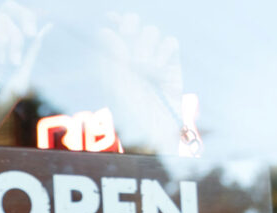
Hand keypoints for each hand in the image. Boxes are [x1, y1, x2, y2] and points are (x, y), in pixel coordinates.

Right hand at [0, 1, 50, 143]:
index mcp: (4, 49)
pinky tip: (2, 61)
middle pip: (8, 9)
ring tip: (11, 62)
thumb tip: (46, 28)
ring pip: (2, 18)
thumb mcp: (20, 78)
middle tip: (30, 34)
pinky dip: (2, 41)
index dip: (29, 19)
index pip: (17, 20)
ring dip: (13, 39)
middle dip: (25, 18)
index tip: (35, 35)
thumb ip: (30, 53)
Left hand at [98, 12, 183, 153]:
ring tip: (144, 68)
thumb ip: (112, 56)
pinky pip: (170, 42)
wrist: (154, 130)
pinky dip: (164, 52)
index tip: (113, 18)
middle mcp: (131, 56)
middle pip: (132, 23)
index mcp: (112, 59)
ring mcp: (152, 58)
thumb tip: (106, 31)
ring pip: (151, 31)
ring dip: (147, 46)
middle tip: (129, 34)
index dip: (114, 20)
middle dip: (130, 25)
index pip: (112, 29)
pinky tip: (159, 70)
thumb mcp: (116, 84)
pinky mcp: (171, 63)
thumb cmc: (129, 113)